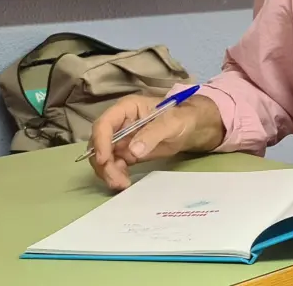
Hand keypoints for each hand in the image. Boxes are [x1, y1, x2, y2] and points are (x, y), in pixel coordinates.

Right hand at [88, 94, 223, 190]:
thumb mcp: (172, 122)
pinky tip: (125, 182)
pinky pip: (114, 165)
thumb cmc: (183, 117)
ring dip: (108, 172)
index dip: (100, 142)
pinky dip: (116, 175)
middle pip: (99, 143)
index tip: (104, 160)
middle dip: (103, 163)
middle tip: (116, 180)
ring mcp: (121, 139)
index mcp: (126, 108)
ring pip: (104, 157)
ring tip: (122, 184)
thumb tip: (133, 150)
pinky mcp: (127, 153)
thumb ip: (153, 133)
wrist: (192, 128)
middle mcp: (119, 123)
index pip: (104, 124)